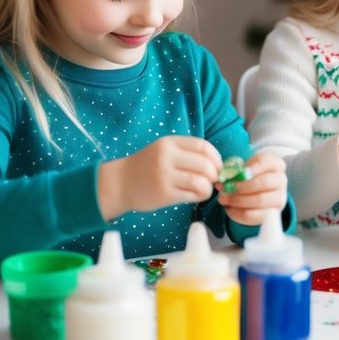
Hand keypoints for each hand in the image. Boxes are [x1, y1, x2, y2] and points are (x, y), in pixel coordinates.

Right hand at [97, 136, 221, 218]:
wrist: (120, 183)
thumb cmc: (147, 167)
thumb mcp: (164, 151)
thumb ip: (187, 153)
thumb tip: (218, 164)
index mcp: (169, 143)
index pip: (203, 146)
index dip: (216, 157)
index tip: (218, 165)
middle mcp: (166, 157)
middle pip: (205, 164)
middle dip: (215, 174)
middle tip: (214, 180)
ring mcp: (164, 176)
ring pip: (201, 181)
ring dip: (209, 187)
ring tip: (205, 189)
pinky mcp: (164, 194)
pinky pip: (192, 195)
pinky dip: (200, 196)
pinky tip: (197, 195)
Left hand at [218, 151, 287, 226]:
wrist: (257, 192)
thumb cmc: (249, 176)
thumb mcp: (244, 168)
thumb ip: (236, 171)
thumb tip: (224, 178)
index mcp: (275, 164)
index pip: (267, 162)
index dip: (252, 167)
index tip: (238, 172)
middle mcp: (281, 180)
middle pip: (263, 182)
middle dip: (241, 186)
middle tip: (224, 188)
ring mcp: (279, 197)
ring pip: (259, 200)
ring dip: (237, 200)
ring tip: (223, 199)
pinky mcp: (272, 213)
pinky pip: (255, 215)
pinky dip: (238, 212)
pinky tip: (229, 208)